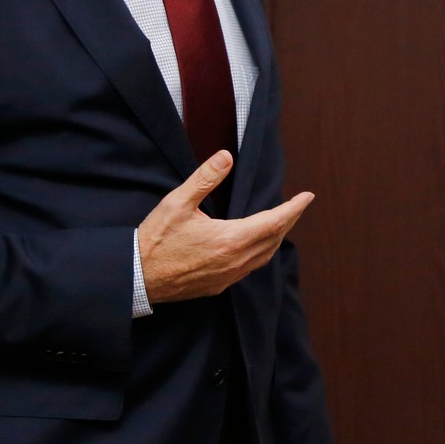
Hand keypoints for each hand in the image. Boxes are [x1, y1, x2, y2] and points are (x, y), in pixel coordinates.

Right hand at [137, 151, 312, 302]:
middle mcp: (235, 262)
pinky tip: (255, 246)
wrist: (136, 277)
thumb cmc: (155, 240)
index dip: (294, 209)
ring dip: (276, 238)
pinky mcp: (218, 286)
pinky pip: (249, 269)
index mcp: (230, 239)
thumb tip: (226, 157)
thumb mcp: (177, 203)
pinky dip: (260, 253)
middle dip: (289, 220)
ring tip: (282, 222)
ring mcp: (227, 277)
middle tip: (298, 205)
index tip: (308, 197)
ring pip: (263, 257)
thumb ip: (204, 178)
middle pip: (274, 239)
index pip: (274, 222)